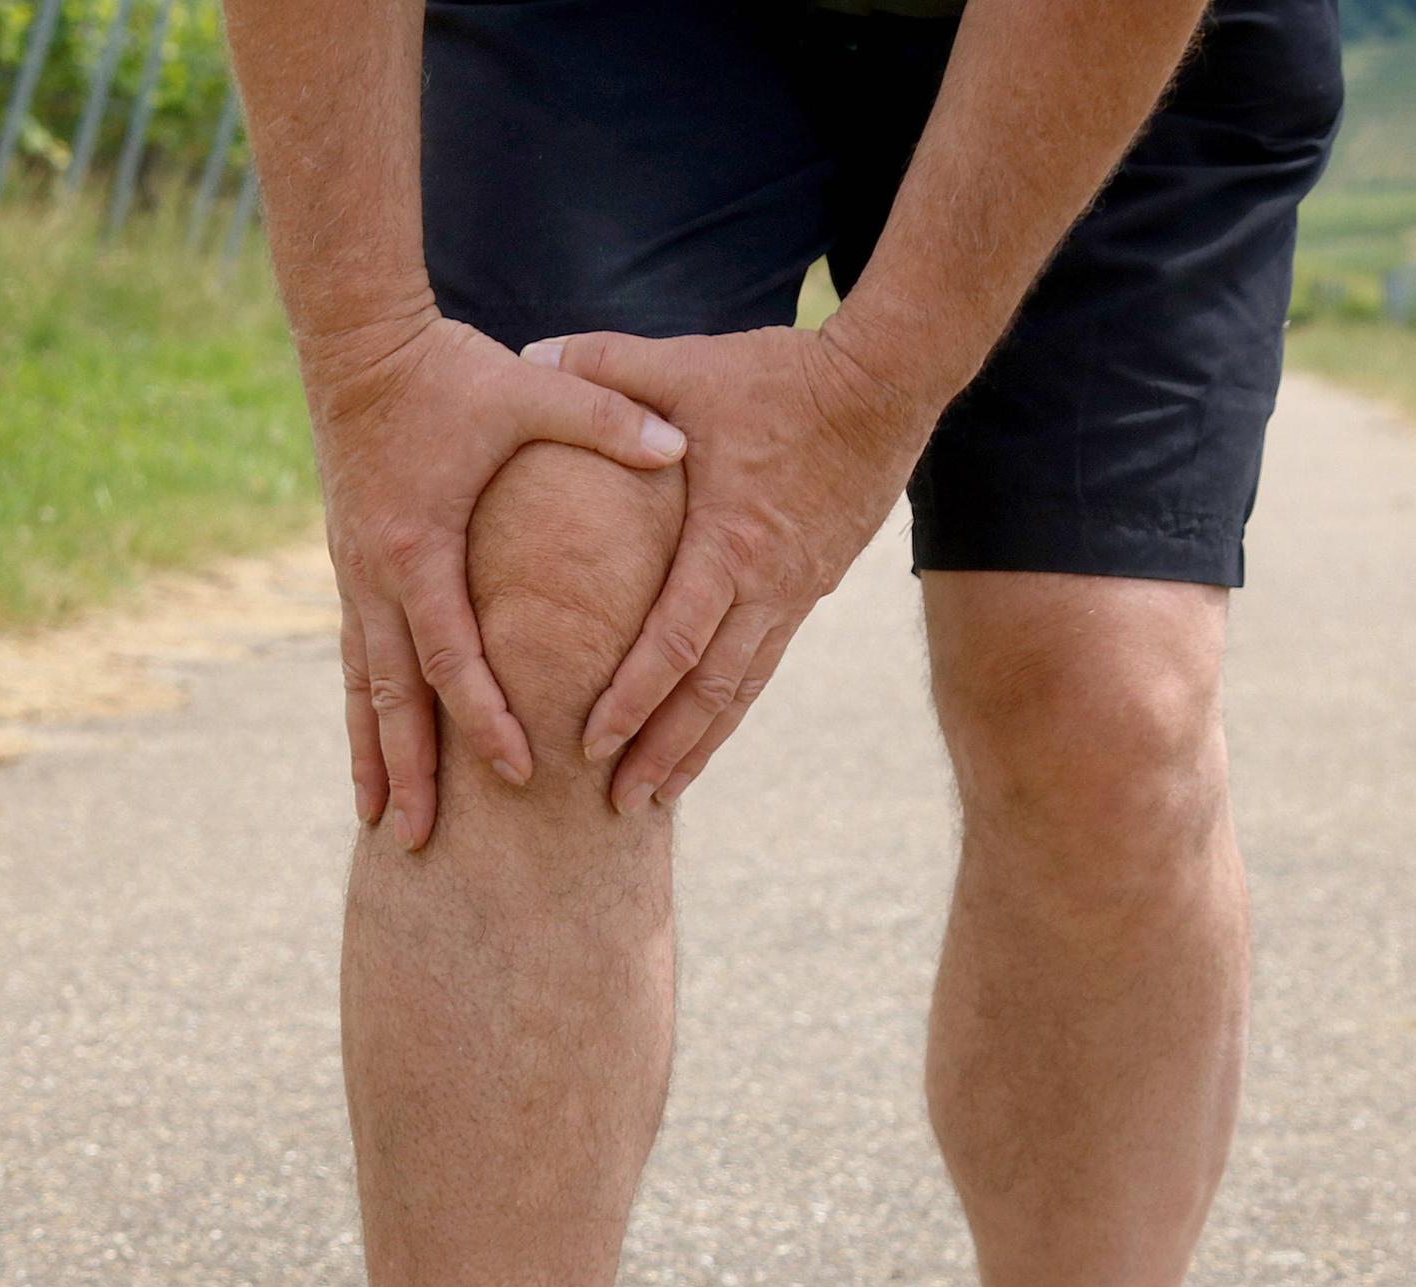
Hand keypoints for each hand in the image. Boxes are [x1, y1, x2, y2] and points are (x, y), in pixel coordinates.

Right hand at [305, 307, 687, 848]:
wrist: (360, 341)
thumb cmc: (453, 370)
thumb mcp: (534, 389)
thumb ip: (608, 419)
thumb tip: (682, 442)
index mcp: (422, 544)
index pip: (455, 653)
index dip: (486, 717)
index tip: (518, 770)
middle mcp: (377, 572)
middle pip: (392, 695)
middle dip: (409, 771)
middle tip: (417, 843)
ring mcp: (355, 573)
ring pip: (362, 686)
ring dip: (372, 757)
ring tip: (380, 824)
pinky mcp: (352, 566)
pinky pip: (358, 656)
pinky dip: (363, 712)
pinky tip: (370, 756)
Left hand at [521, 323, 942, 812]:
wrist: (886, 384)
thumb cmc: (782, 374)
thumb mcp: (688, 365)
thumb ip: (605, 366)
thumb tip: (529, 353)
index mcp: (729, 541)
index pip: (676, 641)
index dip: (633, 696)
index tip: (592, 742)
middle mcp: (767, 583)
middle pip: (712, 692)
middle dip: (663, 751)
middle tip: (620, 804)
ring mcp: (795, 590)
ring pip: (745, 690)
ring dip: (701, 746)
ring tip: (660, 794)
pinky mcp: (813, 585)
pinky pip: (767, 662)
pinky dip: (733, 706)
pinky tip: (709, 730)